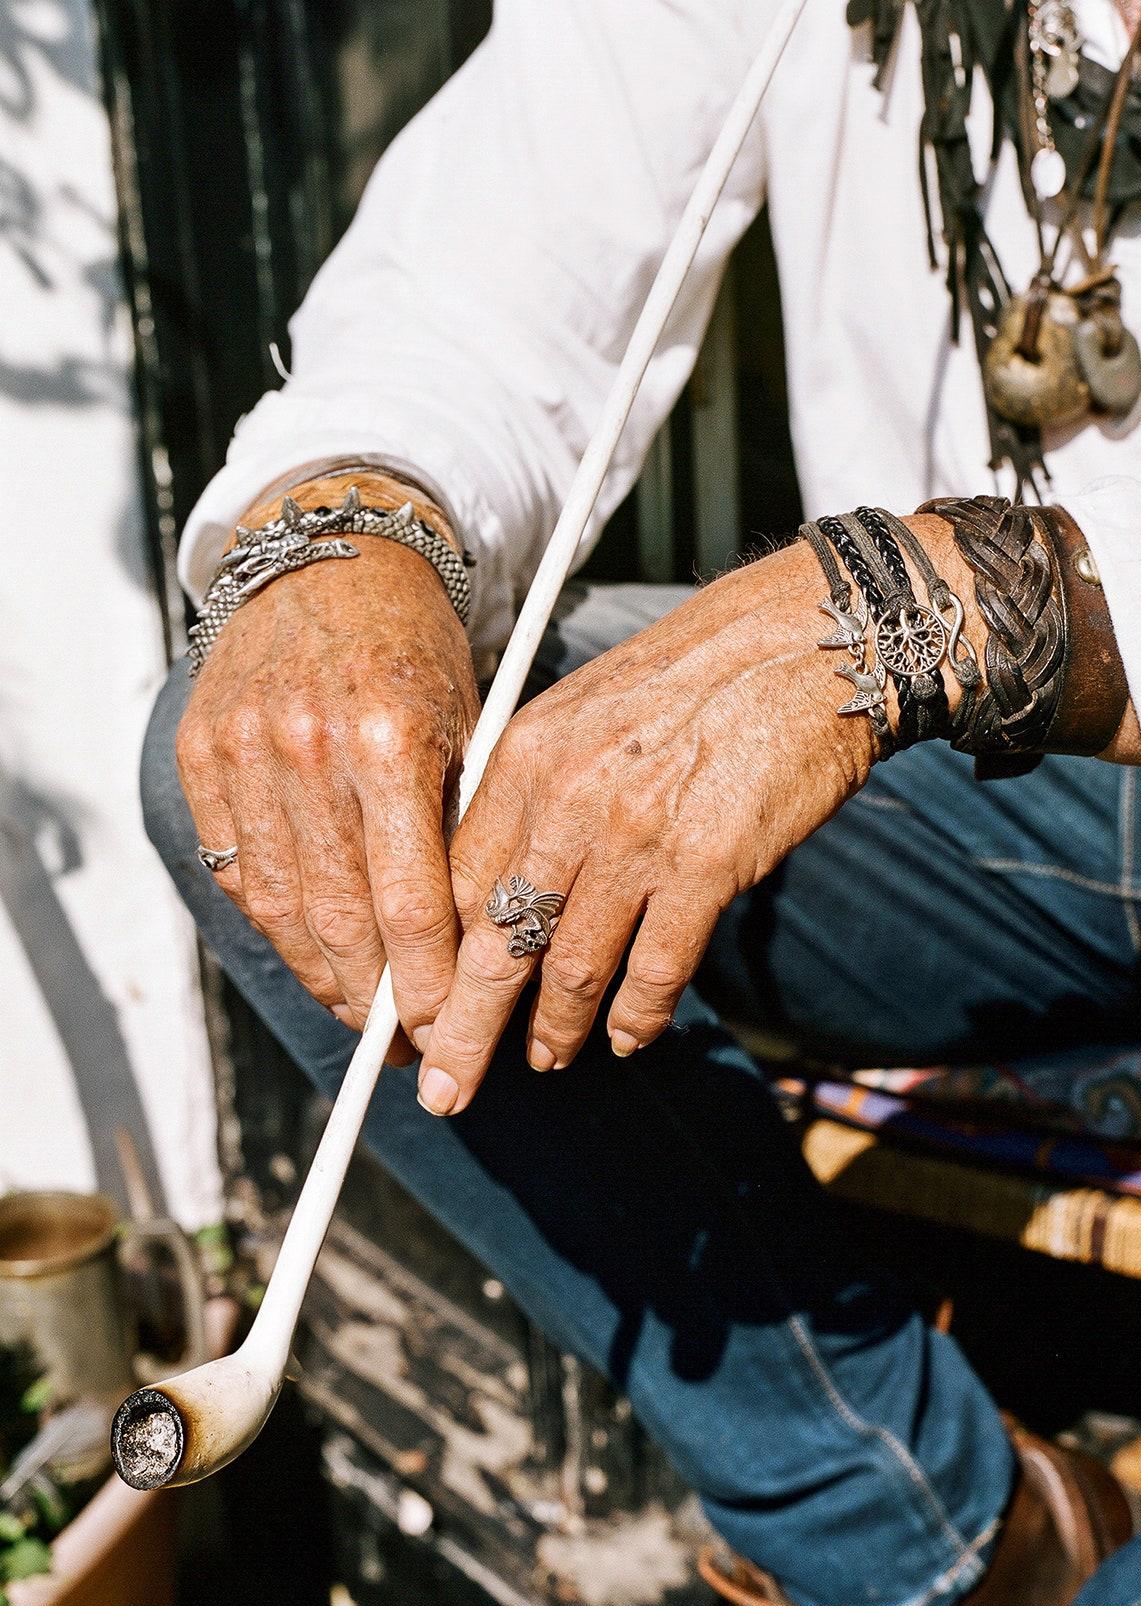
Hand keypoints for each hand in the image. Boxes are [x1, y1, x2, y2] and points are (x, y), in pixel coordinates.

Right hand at [177, 492, 479, 1064]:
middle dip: (377, 1003)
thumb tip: (473, 949)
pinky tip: (317, 959)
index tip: (446, 1031)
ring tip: (366, 1019)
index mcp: (389, 739)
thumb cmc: (418, 648)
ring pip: (282, 911)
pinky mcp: (201, 757)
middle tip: (410, 1048)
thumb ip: (461, 829)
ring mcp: (244, 753)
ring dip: (326, 982)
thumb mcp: (467, 723)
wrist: (329, 557)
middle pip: (340, 922)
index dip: (425, 985)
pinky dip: (280, 929)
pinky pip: (240, 874)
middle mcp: (308, 750)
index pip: (409, 903)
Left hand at [417, 541, 876, 1115]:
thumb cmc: (696, 679)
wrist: (807, 642)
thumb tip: (504, 891)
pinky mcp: (709, 865)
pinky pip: (656, 971)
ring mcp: (638, 836)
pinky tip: (627, 1040)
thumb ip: (536, 796)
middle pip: (495, 944)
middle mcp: (569, 800)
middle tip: (446, 1091)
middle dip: (464, 1031)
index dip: (436, 966)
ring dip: (555, 1029)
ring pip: (573, 967)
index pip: (455, 885)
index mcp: (527, 758)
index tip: (426, 1013)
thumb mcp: (585, 713)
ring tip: (546, 1059)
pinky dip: (636, 1018)